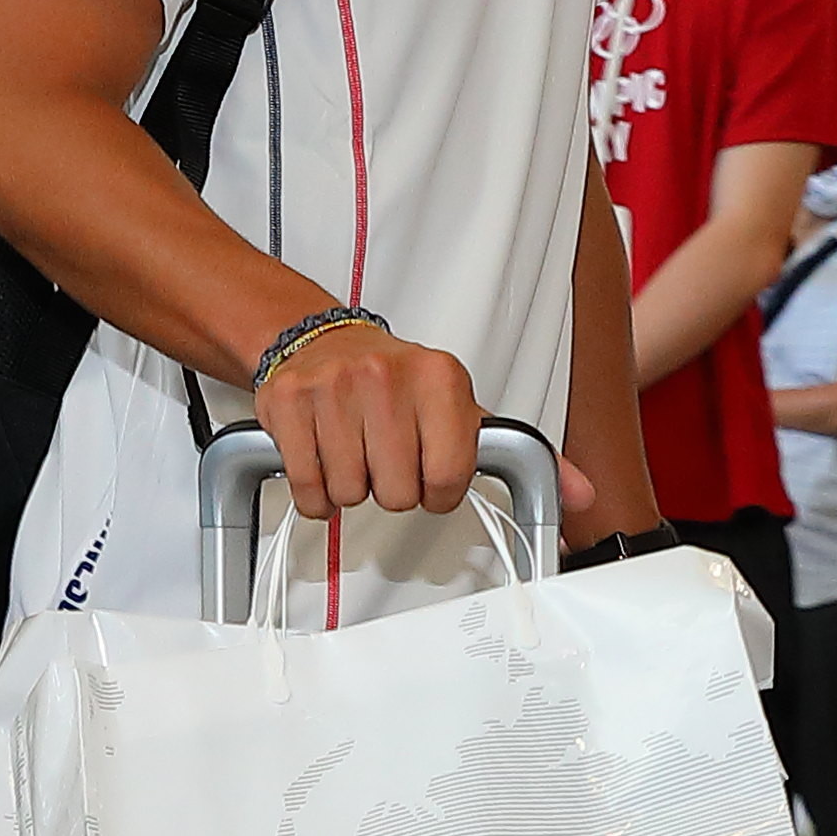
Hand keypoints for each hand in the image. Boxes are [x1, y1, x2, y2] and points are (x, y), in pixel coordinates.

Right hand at [252, 313, 482, 522]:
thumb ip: (488, 437)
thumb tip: (546, 465)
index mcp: (437, 376)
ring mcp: (334, 387)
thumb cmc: (390, 378)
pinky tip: (326, 467)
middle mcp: (386, 376)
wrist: (324, 341)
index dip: (439, 494)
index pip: (449, 475)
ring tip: (355, 455)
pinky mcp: (290, 402)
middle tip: (386, 462)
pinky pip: (308, 487)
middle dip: (393, 490)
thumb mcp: (448, 396)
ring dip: (352, 488)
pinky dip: (317, 495)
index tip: (431, 483)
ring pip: (350, 493)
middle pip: (398, 493)